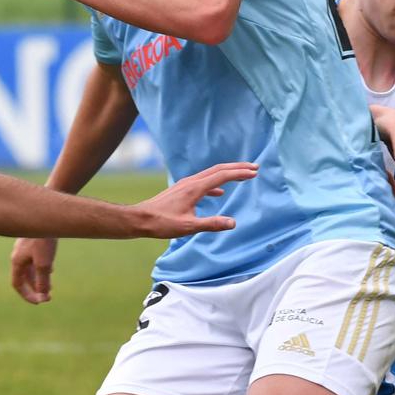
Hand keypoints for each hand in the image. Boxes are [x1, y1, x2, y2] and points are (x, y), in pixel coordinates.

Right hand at [11, 236, 58, 304]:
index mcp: (17, 261)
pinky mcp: (32, 241)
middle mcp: (18, 255)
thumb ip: (43, 281)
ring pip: (29, 269)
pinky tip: (51, 269)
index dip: (27, 296)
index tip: (40, 302)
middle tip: (46, 297)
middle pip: (23, 278)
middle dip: (34, 289)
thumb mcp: (44, 264)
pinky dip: (41, 268)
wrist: (47, 214)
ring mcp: (25, 248)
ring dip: (38, 279)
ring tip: (49, 286)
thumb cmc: (43, 239)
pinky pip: (34, 259)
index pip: (17, 284)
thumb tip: (43, 296)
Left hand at [131, 162, 256, 237]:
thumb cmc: (162, 223)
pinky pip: (203, 182)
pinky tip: (219, 191)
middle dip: (237, 168)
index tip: (255, 172)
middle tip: (255, 168)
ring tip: (241, 175)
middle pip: (218, 170)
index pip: (222, 176)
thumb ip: (211, 224)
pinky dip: (215, 183)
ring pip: (211, 174)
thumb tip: (233, 223)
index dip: (240, 173)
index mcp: (195, 188)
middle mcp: (191, 182)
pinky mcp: (182, 189)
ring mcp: (185, 184)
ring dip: (227, 173)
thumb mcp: (189, 227)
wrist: (140, 219)